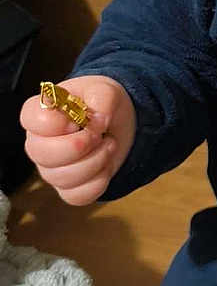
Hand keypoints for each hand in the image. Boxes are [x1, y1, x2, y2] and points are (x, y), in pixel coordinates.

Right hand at [19, 75, 136, 206]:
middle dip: (79, 145)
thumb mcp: (105, 90)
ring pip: (63, 178)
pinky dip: (99, 181)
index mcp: (39, 114)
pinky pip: (78, 195)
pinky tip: (106, 164)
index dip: (57, 122)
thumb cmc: (100, 104)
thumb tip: (99, 118)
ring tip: (108, 144)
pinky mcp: (68, 189)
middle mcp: (38, 144)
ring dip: (96, 161)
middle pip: (43, 154)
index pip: (32, 120)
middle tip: (99, 134)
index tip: (77, 119)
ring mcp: (51, 169)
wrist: (117, 125)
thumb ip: (101, 97)